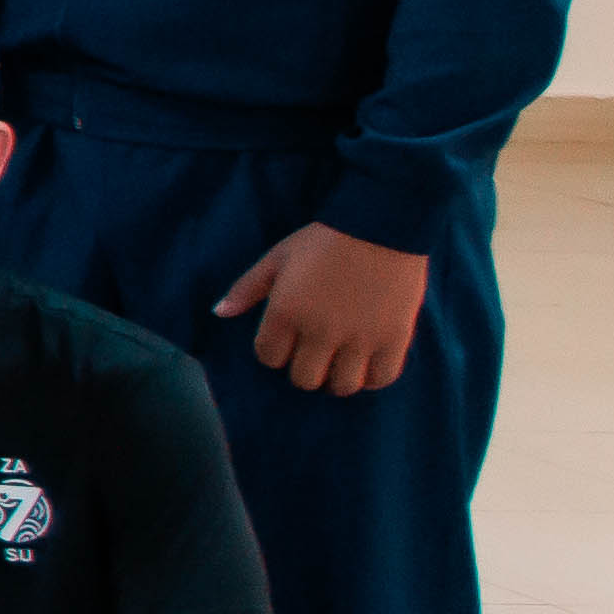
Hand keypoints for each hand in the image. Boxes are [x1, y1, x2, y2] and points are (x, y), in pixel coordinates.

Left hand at [218, 223, 432, 396]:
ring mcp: (359, 338)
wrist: (380, 227)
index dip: (274, 352)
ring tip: (340, 362)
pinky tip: (367, 364)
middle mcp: (320, 331)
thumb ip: (247, 288)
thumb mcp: (277, 258)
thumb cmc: (323, 240)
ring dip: (337, 378)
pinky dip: (372, 378)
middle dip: (303, 369)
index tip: (286, 341)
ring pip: (342, 386)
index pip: (269, 357)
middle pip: (304, 378)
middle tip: (313, 354)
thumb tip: (220, 312)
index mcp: (286, 312)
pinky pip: (381, 379)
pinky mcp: (394, 339)